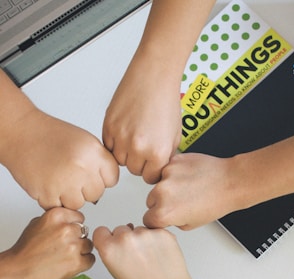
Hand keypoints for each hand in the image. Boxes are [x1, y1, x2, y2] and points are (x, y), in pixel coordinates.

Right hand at [0, 208, 94, 278]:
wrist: (17, 272)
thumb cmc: (25, 251)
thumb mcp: (37, 224)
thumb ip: (56, 220)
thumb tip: (70, 221)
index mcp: (57, 215)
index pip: (79, 217)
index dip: (74, 227)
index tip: (68, 234)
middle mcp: (66, 229)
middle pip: (85, 232)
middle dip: (77, 239)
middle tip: (64, 248)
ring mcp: (73, 246)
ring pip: (89, 245)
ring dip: (81, 252)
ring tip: (65, 257)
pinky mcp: (77, 263)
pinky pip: (90, 259)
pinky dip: (83, 263)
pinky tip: (69, 264)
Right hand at [3, 109, 118, 209]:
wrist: (23, 133)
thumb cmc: (52, 136)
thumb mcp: (85, 141)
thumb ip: (99, 162)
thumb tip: (107, 182)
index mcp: (94, 153)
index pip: (112, 179)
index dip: (102, 178)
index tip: (92, 174)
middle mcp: (81, 168)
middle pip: (96, 194)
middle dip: (85, 188)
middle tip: (72, 176)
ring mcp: (65, 182)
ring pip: (79, 204)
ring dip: (69, 197)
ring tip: (60, 179)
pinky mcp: (48, 194)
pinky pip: (59, 208)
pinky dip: (53, 200)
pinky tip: (50, 183)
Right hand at [93, 224, 193, 278]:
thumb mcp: (117, 274)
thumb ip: (112, 254)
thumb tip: (114, 241)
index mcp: (109, 249)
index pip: (101, 231)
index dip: (107, 238)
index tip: (112, 243)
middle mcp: (125, 238)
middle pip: (120, 229)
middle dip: (126, 239)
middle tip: (136, 256)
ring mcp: (144, 233)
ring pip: (139, 229)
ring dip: (143, 239)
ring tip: (150, 258)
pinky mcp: (162, 232)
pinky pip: (154, 230)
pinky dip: (157, 239)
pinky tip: (160, 254)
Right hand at [102, 52, 181, 183]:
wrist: (154, 75)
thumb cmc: (166, 99)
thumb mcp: (175, 135)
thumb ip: (165, 156)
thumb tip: (157, 169)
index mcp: (158, 152)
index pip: (150, 177)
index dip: (152, 169)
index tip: (152, 163)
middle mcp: (138, 147)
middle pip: (134, 170)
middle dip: (139, 161)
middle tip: (144, 146)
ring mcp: (121, 137)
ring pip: (119, 160)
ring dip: (126, 153)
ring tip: (134, 136)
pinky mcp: (108, 126)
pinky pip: (108, 146)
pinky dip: (115, 142)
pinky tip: (126, 130)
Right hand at [143, 152, 240, 229]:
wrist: (230, 182)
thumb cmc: (215, 203)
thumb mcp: (190, 224)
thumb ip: (170, 221)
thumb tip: (162, 216)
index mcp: (164, 212)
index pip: (148, 219)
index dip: (157, 220)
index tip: (164, 217)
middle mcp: (161, 193)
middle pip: (150, 201)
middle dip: (161, 202)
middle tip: (180, 202)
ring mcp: (167, 175)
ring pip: (158, 184)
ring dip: (167, 187)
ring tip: (187, 189)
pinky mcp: (173, 161)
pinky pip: (167, 170)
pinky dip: (175, 174)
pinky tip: (188, 178)